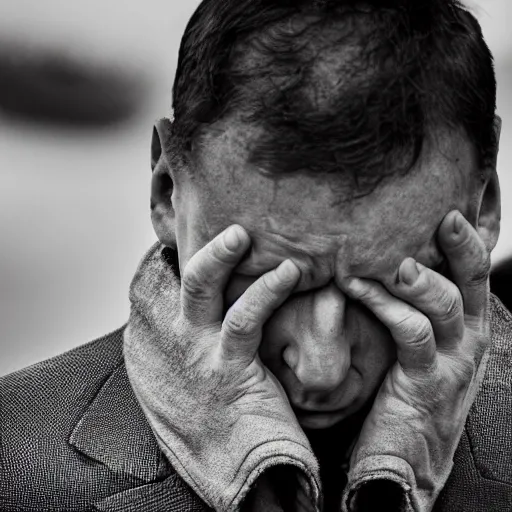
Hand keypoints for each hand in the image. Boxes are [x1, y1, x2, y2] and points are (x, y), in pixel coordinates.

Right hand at [124, 226, 319, 510]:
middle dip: (201, 248)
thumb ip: (200, 340)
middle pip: (181, 279)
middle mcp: (174, 341)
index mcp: (166, 342)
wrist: (231, 473)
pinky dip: (266, 290)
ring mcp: (198, 352)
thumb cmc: (217, 422)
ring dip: (221, 255)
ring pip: (201, 287)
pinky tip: (289, 273)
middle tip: (230, 227)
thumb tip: (217, 311)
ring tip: (244, 233)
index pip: (165, 288)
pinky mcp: (229, 367)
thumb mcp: (195, 376)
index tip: (197, 236)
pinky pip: (244, 318)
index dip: (176, 258)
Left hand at [341, 210, 490, 511]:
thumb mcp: (417, 348)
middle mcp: (469, 340)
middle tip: (443, 213)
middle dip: (463, 243)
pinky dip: (385, 305)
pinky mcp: (426, 382)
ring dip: (417, 276)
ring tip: (391, 257)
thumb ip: (410, 310)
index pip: (476, 274)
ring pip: (448, 302)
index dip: (474, 237)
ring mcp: (453, 362)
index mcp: (466, 328)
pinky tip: (357, 287)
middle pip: (474, 279)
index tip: (461, 202)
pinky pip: (410, 332)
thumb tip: (383, 266)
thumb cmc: (405, 396)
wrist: (406, 464)